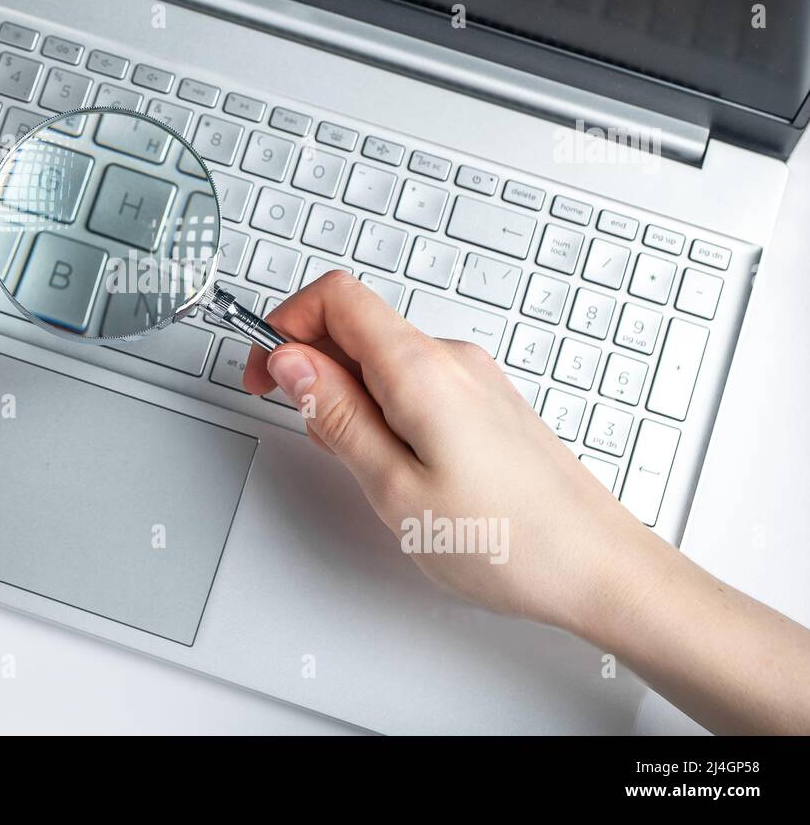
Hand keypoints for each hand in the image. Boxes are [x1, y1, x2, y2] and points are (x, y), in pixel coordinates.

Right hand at [243, 270, 655, 630]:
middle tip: (307, 429)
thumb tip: (291, 363)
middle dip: (312, 367)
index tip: (266, 372)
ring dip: (348, 394)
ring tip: (361, 463)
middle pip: (355, 323)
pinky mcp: (485, 401)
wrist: (599, 568)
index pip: (335, 297)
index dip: (286, 325)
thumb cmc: (509, 542)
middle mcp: (451, 358)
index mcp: (422, 369)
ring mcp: (473, 377)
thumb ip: (336, 416)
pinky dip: (384, 407)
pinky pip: (414, 380)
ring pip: (382, 356)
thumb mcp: (393, 488)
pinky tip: (395, 463)